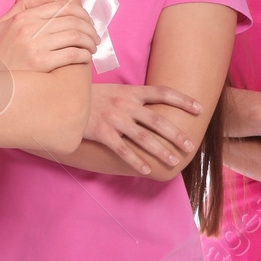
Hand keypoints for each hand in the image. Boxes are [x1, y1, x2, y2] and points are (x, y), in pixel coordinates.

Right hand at [0, 0, 98, 72]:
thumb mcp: (2, 23)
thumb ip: (24, 5)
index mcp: (24, 17)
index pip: (61, 6)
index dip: (81, 12)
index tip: (87, 21)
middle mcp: (30, 28)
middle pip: (72, 20)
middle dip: (90, 28)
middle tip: (95, 37)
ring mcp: (36, 46)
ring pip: (76, 36)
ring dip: (90, 42)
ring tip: (93, 48)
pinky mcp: (41, 64)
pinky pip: (72, 54)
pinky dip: (84, 55)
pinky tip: (86, 58)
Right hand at [84, 84, 200, 174]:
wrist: (61, 98)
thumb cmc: (88, 95)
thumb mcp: (111, 89)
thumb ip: (130, 96)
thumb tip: (151, 105)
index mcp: (129, 91)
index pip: (161, 92)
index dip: (182, 100)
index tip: (199, 108)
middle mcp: (124, 104)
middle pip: (157, 119)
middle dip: (176, 134)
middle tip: (191, 145)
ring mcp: (113, 118)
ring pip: (144, 137)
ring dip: (161, 150)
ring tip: (175, 161)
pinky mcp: (101, 132)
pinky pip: (122, 149)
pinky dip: (136, 161)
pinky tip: (147, 170)